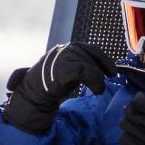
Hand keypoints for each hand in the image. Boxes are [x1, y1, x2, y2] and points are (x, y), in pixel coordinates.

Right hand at [0, 43, 115, 133]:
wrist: (32, 96)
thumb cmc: (50, 86)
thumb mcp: (67, 72)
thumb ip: (80, 66)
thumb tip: (102, 69)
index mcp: (64, 49)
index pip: (89, 48)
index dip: (103, 59)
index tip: (112, 71)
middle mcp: (62, 51)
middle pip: (90, 55)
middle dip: (101, 68)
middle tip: (106, 81)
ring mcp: (61, 59)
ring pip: (89, 64)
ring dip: (98, 78)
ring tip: (98, 89)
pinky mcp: (61, 69)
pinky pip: (86, 71)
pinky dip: (95, 81)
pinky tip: (96, 91)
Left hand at [118, 94, 144, 144]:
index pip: (141, 104)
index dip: (137, 99)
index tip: (139, 99)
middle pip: (131, 114)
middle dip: (129, 109)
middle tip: (130, 109)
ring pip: (127, 127)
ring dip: (125, 121)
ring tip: (127, 121)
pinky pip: (128, 142)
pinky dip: (125, 136)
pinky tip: (129, 134)